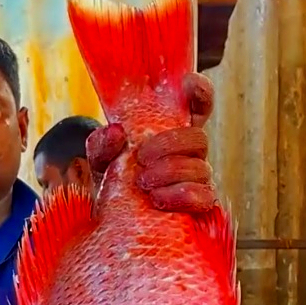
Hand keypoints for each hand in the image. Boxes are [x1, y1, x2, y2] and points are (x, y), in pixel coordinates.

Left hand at [86, 73, 215, 212]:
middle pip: (198, 138)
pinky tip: (157, 199)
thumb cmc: (115, 183)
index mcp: (173, 133)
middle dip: (171, 144)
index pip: (197, 107)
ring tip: (143, 182)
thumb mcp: (102, 160)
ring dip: (170, 172)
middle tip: (142, 157)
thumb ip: (102, 143)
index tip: (188, 84)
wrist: (113, 220)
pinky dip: (180, 196)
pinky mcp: (198, 206)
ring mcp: (197, 180)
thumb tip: (116, 132)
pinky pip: (203, 197)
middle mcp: (190, 154)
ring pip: (199, 168)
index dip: (200, 92)